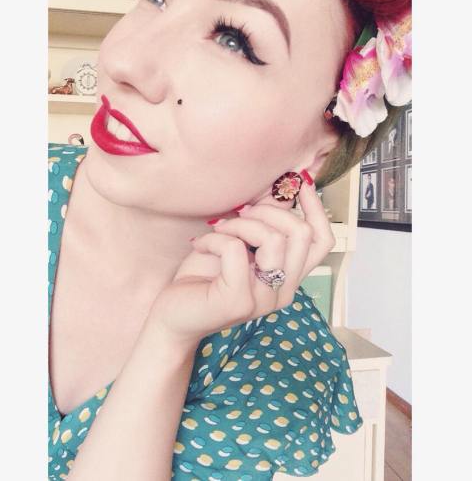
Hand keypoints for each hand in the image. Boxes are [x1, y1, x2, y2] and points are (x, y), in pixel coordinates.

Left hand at [146, 179, 335, 348]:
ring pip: (272, 239)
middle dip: (269, 210)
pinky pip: (235, 249)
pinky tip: (201, 245)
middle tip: (240, 213)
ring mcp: (263, 300)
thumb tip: (281, 191)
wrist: (173, 314)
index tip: (301, 183)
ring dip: (240, 223)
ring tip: (218, 230)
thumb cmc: (205, 276)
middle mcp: (283, 291)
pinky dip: (214, 238)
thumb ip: (263, 223)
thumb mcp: (239, 243)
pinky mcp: (239, 302)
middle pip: (302, 234)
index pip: (322, 241)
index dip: (317, 208)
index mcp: (288, 277)